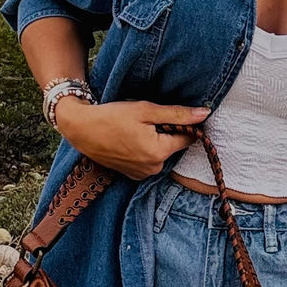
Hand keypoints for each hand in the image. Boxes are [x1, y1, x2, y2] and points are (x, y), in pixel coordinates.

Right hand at [55, 98, 209, 179]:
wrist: (81, 130)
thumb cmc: (112, 117)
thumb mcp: (146, 110)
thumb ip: (177, 114)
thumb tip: (204, 114)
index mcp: (159, 152)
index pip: (187, 138)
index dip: (183, 124)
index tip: (170, 114)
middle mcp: (154, 168)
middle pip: (172, 146)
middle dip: (165, 132)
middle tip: (145, 120)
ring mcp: (142, 174)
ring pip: (160, 153)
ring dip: (154, 141)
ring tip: (134, 130)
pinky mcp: (133, 176)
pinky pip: (148, 161)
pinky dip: (143, 150)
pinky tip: (129, 140)